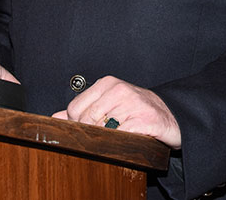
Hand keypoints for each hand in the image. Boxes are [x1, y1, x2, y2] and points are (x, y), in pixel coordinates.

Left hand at [52, 76, 180, 148]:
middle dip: (92, 133)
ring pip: (103, 129)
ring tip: (117, 136)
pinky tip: (127, 140)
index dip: (77, 124)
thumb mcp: (108, 104)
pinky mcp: (145, 119)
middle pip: (87, 120)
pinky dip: (121, 143)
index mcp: (107, 83)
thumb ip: (82, 110)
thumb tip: (55, 118)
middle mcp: (118, 90)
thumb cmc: (136, 109)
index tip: (88, 129)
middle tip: (105, 135)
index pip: (75, 108)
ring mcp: (132, 103)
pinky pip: (122, 136)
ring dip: (107, 139)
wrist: (170, 114)